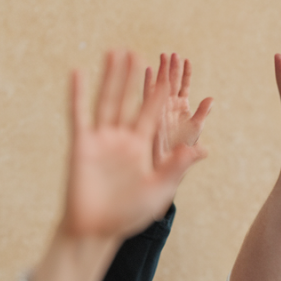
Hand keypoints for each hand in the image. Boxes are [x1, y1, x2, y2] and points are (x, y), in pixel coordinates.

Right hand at [62, 51, 205, 240]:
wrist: (97, 229)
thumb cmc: (129, 214)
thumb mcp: (158, 189)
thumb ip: (176, 167)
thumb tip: (201, 149)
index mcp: (142, 147)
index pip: (152, 114)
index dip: (160, 93)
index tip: (169, 73)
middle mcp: (122, 139)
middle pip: (129, 101)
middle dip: (134, 78)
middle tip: (139, 51)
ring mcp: (101, 139)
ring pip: (107, 101)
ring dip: (111, 78)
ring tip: (115, 52)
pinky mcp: (82, 145)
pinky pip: (80, 115)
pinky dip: (78, 95)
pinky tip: (78, 73)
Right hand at [144, 53, 213, 167]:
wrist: (166, 167)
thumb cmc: (181, 153)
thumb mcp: (195, 131)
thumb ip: (202, 114)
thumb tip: (211, 98)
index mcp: (182, 108)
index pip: (184, 86)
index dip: (185, 74)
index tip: (186, 59)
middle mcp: (169, 106)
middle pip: (172, 82)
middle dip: (172, 68)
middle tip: (172, 53)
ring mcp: (159, 109)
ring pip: (160, 86)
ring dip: (161, 71)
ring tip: (162, 56)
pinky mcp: (150, 115)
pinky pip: (148, 97)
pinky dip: (148, 83)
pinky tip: (148, 70)